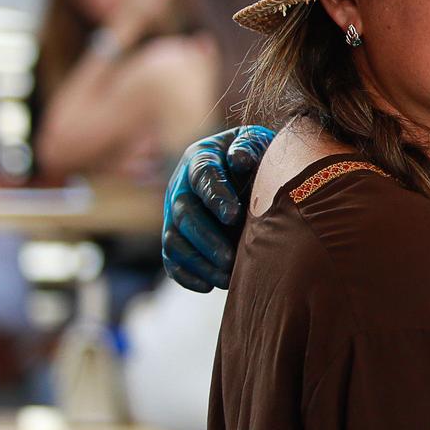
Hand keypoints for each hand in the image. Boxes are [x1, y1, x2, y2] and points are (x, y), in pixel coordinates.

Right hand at [161, 127, 273, 291]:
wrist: (252, 173)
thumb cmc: (258, 157)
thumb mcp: (257, 143)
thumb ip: (248, 147)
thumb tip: (239, 160)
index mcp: (201, 158)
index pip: (203, 175)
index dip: (215, 196)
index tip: (234, 216)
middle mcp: (181, 186)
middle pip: (184, 214)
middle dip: (206, 239)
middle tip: (230, 259)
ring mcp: (174, 214)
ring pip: (174, 241)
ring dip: (198, 262)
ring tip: (226, 277)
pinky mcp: (176, 237)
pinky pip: (171, 260)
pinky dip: (186, 275)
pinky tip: (210, 286)